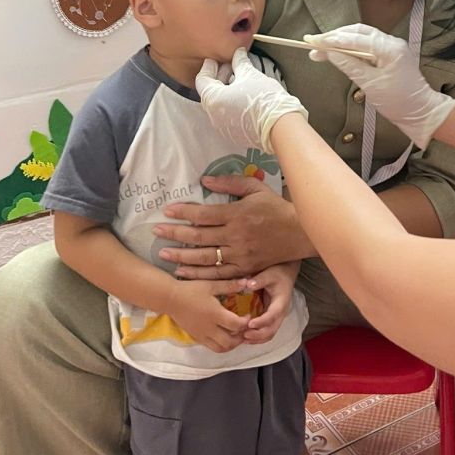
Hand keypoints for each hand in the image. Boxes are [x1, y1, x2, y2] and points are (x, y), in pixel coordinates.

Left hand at [155, 175, 310, 277]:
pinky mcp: (244, 268)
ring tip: (163, 253)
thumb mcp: (255, 188)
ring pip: (204, 257)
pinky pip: (217, 274)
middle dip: (175, 233)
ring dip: (181, 256)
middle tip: (156, 231)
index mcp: (237, 214)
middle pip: (199, 236)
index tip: (167, 211)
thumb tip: (204, 180)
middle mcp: (235, 235)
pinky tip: (183, 272)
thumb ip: (229, 182)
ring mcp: (239, 254)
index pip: (204, 214)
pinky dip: (198, 274)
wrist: (299, 233)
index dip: (183, 212)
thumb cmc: (275, 207)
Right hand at [167, 277, 251, 353]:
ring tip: (236, 334)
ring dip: (232, 344)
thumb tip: (247, 282)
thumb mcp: (211, 285)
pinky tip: (223, 335)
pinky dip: (221, 345)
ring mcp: (202, 335)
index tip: (248, 315)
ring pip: (221, 348)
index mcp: (215, 314)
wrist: (170, 299)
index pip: (236, 325)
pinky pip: (212, 347)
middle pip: (230, 342)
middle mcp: (210, 328)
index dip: (246, 322)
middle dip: (241, 337)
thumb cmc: (191, 289)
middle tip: (245, 328)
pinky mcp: (196, 338)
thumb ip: (229, 285)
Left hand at [196, 48, 306, 152]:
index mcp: (213, 100)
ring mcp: (223, 127)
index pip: (202, 80)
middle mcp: (213, 116)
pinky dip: (231, 104)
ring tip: (239, 80)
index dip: (209, 67)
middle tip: (230, 66)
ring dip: (225, 91)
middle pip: (210, 93)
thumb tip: (238, 54)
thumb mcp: (251, 75)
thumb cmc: (264, 100)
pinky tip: (244, 96)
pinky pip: (227, 116)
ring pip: (219, 105)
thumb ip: (240, 63)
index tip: (215, 60)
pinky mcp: (234, 135)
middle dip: (219, 78)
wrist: (280, 126)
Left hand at [243, 262, 298, 344]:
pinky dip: (258, 337)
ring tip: (242, 339)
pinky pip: (267, 331)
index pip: (273, 315)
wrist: (286, 273)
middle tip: (243, 335)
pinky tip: (246, 337)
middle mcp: (281, 312)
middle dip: (258, 335)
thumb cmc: (277, 272)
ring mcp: (277, 317)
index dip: (262, 321)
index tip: (250, 324)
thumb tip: (248, 285)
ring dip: (257, 339)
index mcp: (281, 302)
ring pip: (270, 333)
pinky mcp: (272, 318)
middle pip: (272, 329)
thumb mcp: (269, 273)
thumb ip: (260, 279)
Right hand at [305, 23, 454, 148]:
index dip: (333, 40)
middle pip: (358, 32)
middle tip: (314, 43)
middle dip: (335, 37)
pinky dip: (352, 46)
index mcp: (389, 48)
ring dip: (342, 40)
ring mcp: (392, 46)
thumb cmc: (398, 102)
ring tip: (322, 46)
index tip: (314, 42)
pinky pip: (368, 44)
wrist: (421, 112)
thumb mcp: (370, 85)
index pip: (356, 39)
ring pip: (362, 35)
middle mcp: (392, 41)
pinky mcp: (390, 53)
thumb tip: (330, 53)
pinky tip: (339, 51)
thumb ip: (350, 66)